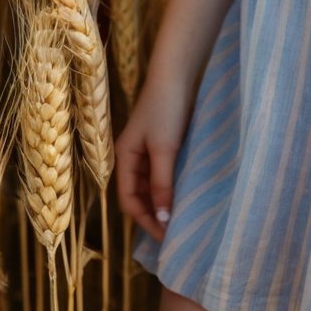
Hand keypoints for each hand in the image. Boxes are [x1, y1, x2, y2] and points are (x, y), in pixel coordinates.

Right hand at [113, 73, 194, 243]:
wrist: (177, 74)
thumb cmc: (166, 109)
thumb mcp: (163, 149)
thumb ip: (162, 184)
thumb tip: (162, 219)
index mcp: (124, 157)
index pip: (129, 200)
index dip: (145, 220)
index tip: (166, 237)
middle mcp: (133, 156)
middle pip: (139, 195)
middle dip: (154, 214)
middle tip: (176, 233)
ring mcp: (149, 149)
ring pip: (153, 185)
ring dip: (164, 201)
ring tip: (182, 219)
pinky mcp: (165, 142)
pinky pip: (165, 172)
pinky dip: (172, 186)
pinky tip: (186, 194)